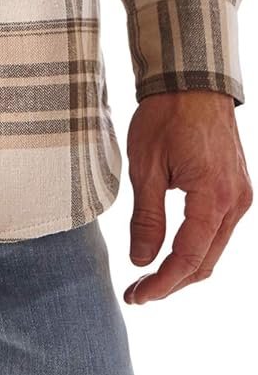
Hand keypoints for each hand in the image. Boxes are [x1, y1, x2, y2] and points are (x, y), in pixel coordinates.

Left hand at [124, 89, 251, 304]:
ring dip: (184, 266)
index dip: (161, 284)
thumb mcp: (145, 166)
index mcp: (214, 198)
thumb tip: (142, 260)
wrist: (192, 78)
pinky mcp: (235, 187)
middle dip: (172, 282)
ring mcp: (240, 195)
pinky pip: (218, 229)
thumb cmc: (166, 114)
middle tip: (138, 291)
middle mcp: (235, 202)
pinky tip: (170, 248)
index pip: (188, 259)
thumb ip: (147, 218)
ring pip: (214, 248)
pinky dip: (196, 245)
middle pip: (206, 262)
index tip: (136, 296)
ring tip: (149, 274)